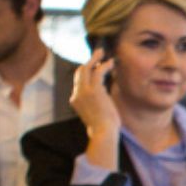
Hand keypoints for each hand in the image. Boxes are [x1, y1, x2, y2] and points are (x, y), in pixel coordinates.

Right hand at [73, 49, 120, 169]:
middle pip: (79, 73)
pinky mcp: (93, 90)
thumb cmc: (103, 128)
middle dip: (88, 62)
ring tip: (103, 52)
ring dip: (95, 59)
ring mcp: (83, 91)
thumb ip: (96, 104)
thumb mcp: (96, 113)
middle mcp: (76, 94)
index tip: (96, 68)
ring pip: (86, 69)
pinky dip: (104, 65)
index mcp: (75, 101)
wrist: (102, 132)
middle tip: (98, 54)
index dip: (87, 73)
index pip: (78, 82)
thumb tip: (104, 98)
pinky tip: (111, 63)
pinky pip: (97, 72)